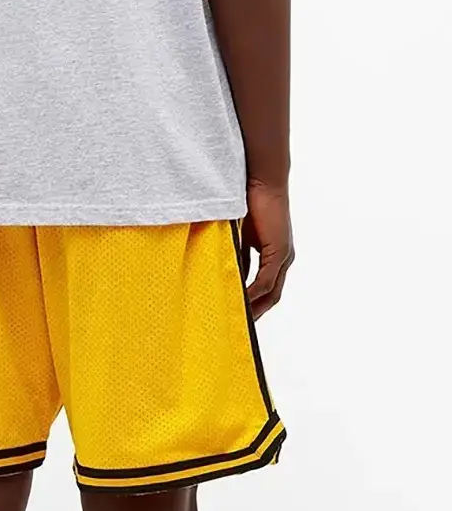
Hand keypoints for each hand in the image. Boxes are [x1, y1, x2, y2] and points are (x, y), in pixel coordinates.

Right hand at [242, 181, 294, 319]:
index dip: (253, 304)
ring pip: (270, 294)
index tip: (238, 316)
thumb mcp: (239, 237)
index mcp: (275, 256)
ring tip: (237, 321)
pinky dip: (253, 295)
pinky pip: (265, 282)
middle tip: (238, 329)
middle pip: (271, 298)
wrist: (262, 181)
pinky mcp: (279, 253)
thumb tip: (227, 276)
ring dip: (254, 309)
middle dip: (255, 314)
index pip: (266, 289)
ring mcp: (284, 258)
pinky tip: (239, 302)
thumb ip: (237, 257)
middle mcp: (284, 260)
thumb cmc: (250, 202)